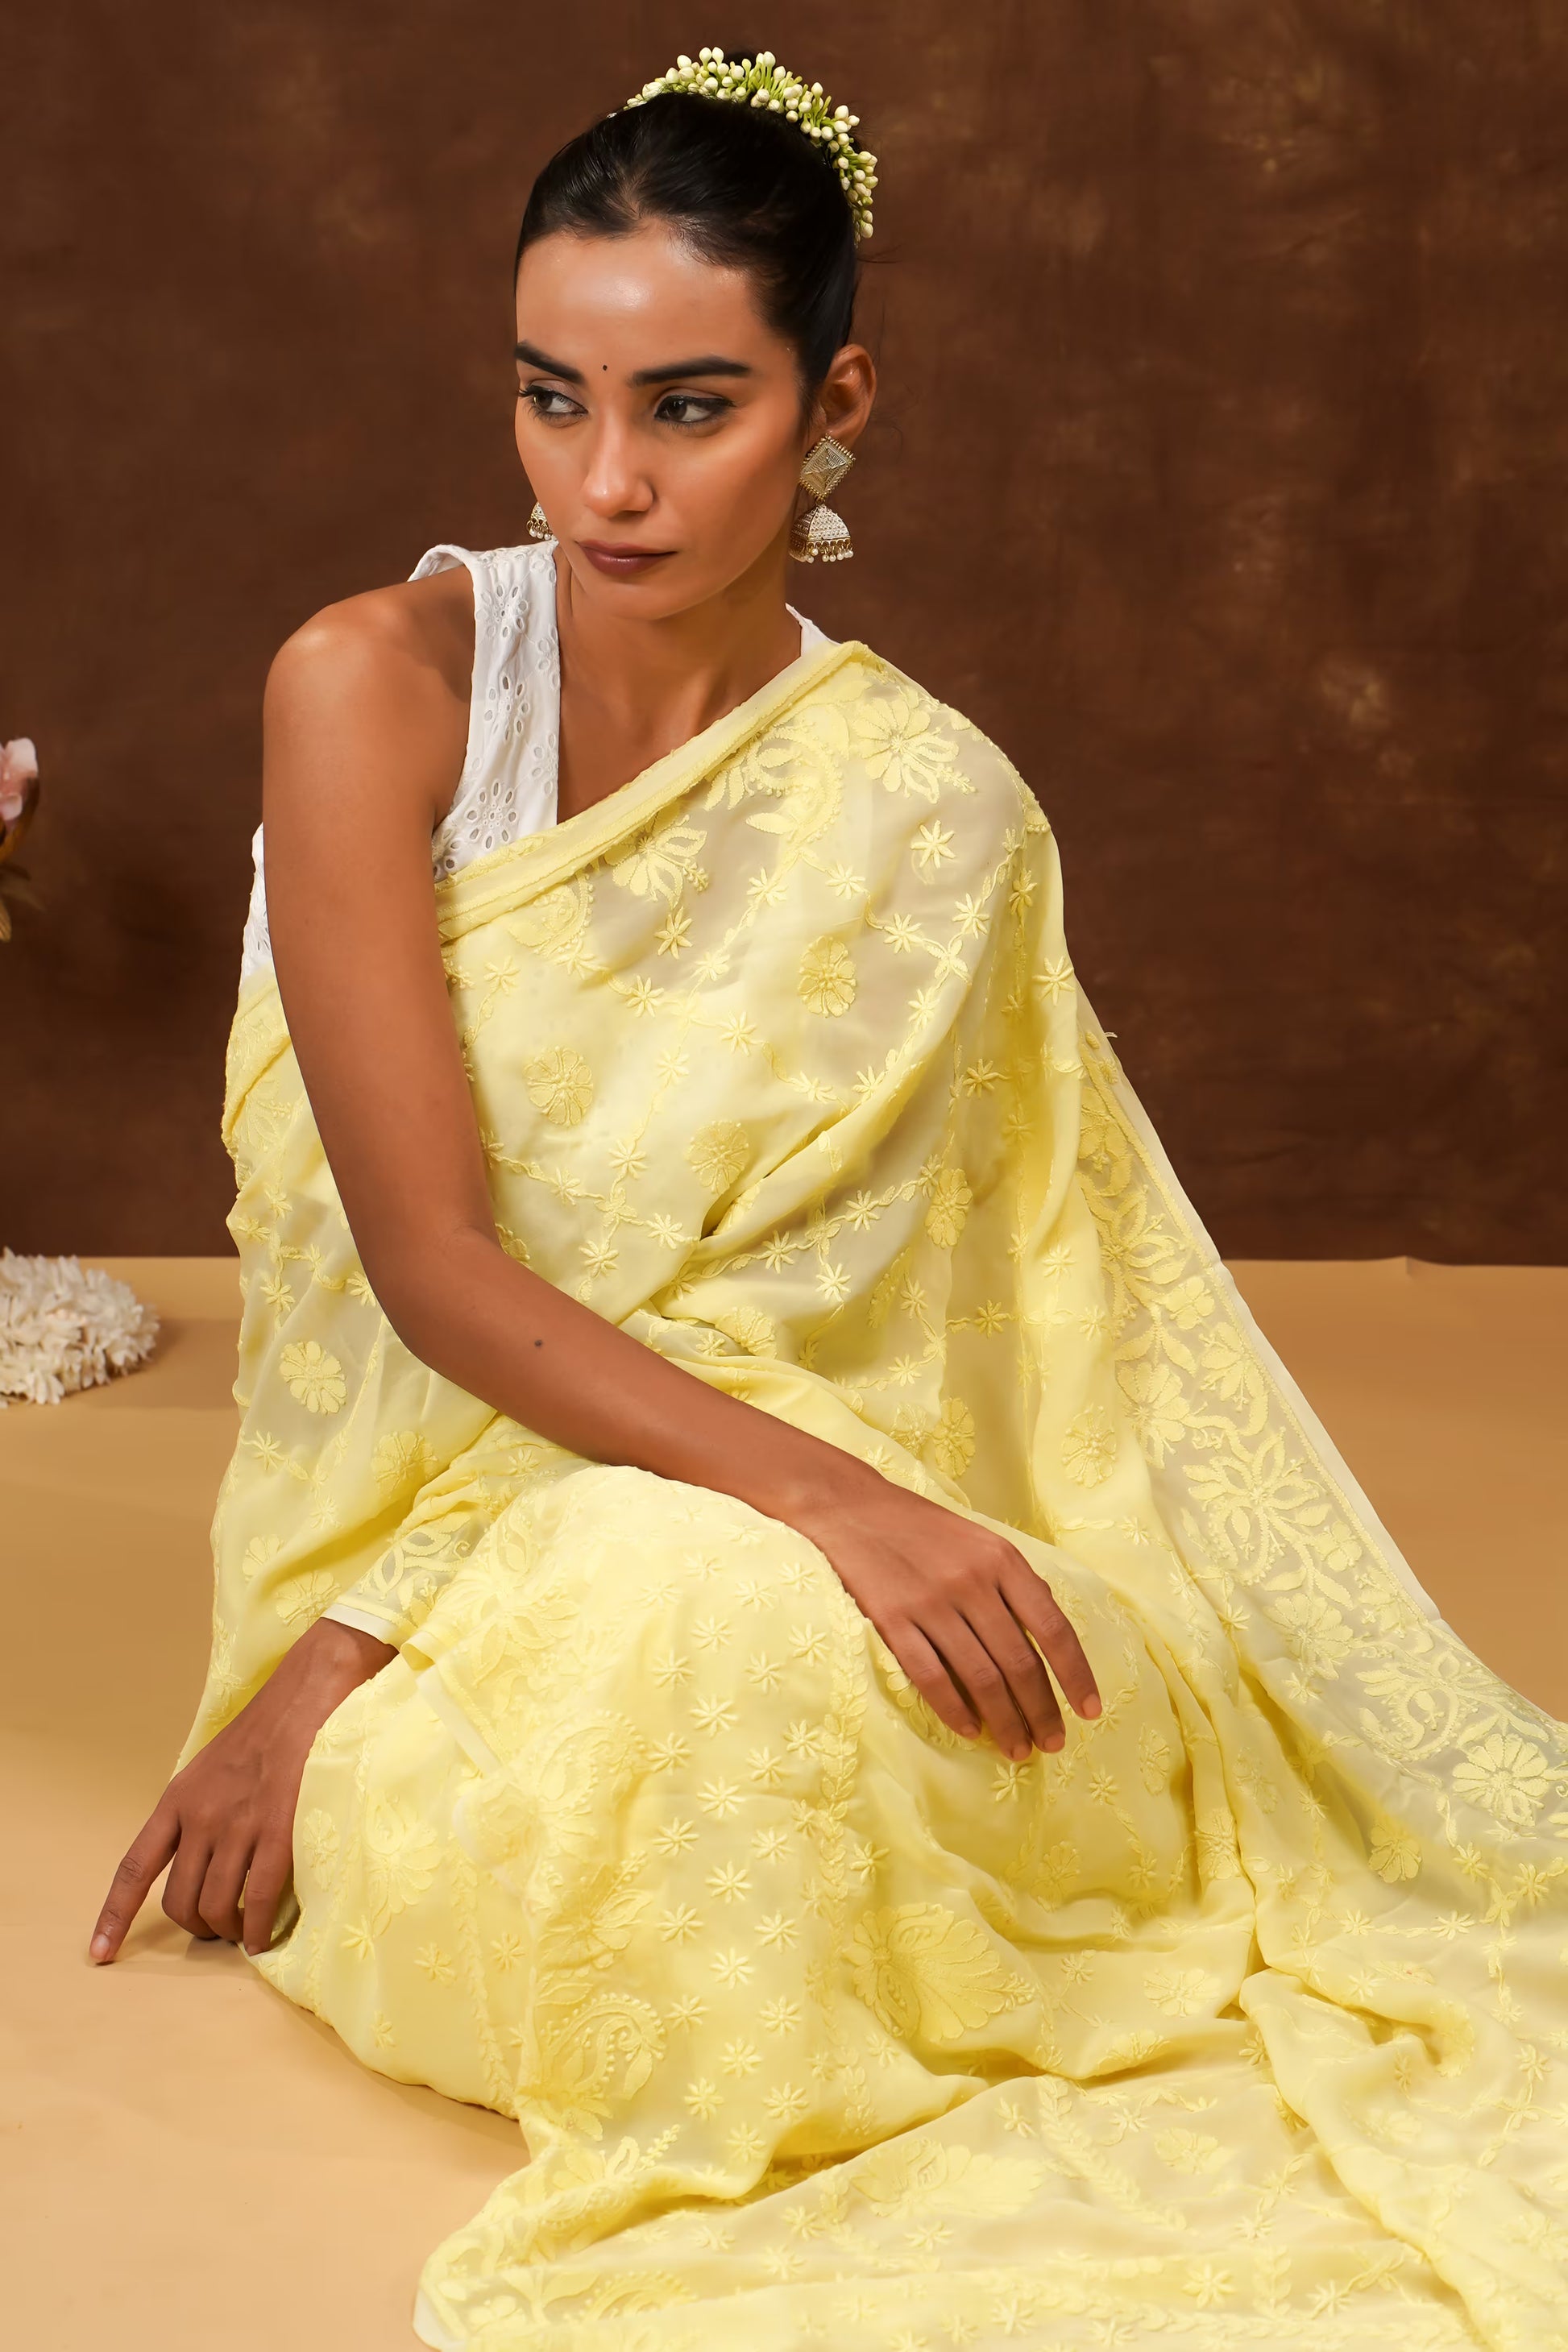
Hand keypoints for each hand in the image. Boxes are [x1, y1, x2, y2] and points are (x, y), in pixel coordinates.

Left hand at [89, 1617, 394, 1964]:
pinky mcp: (277, 1829)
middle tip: (216, 1928)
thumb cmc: (264, 1728)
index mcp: (177, 1799)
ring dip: (226, 1930)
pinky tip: (261, 1939)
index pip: (135, 1867)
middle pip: (178, 1900)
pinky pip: (257, 1898)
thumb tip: (196, 1858)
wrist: (306, 1694)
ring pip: (216, 1905)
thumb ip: (196, 1810)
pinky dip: (256, 1928)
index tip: (99, 1954)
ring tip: (241, 1934)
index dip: (114, 1915)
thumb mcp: (208, 1767)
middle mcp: (200, 1816)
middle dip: (195, 1925)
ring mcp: (238, 1824)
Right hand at [789, 1464, 1100, 1759]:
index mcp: (1003, 1561)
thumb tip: (1051, 1634)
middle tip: (1052, 1745)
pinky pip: (932, 1677)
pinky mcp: (892, 1620)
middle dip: (1041, 1712)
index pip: (1053, 1628)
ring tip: (1017, 1750)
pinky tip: (969, 1730)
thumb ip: (1014, 1583)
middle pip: (1019, 1663)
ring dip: (1004, 1721)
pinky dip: (954, 1709)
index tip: (1089, 1712)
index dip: (1075, 1675)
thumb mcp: (981, 1541)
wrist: (851, 1507)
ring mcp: (931, 1603)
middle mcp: (973, 1582)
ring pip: (980, 1678)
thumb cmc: (923, 1528)